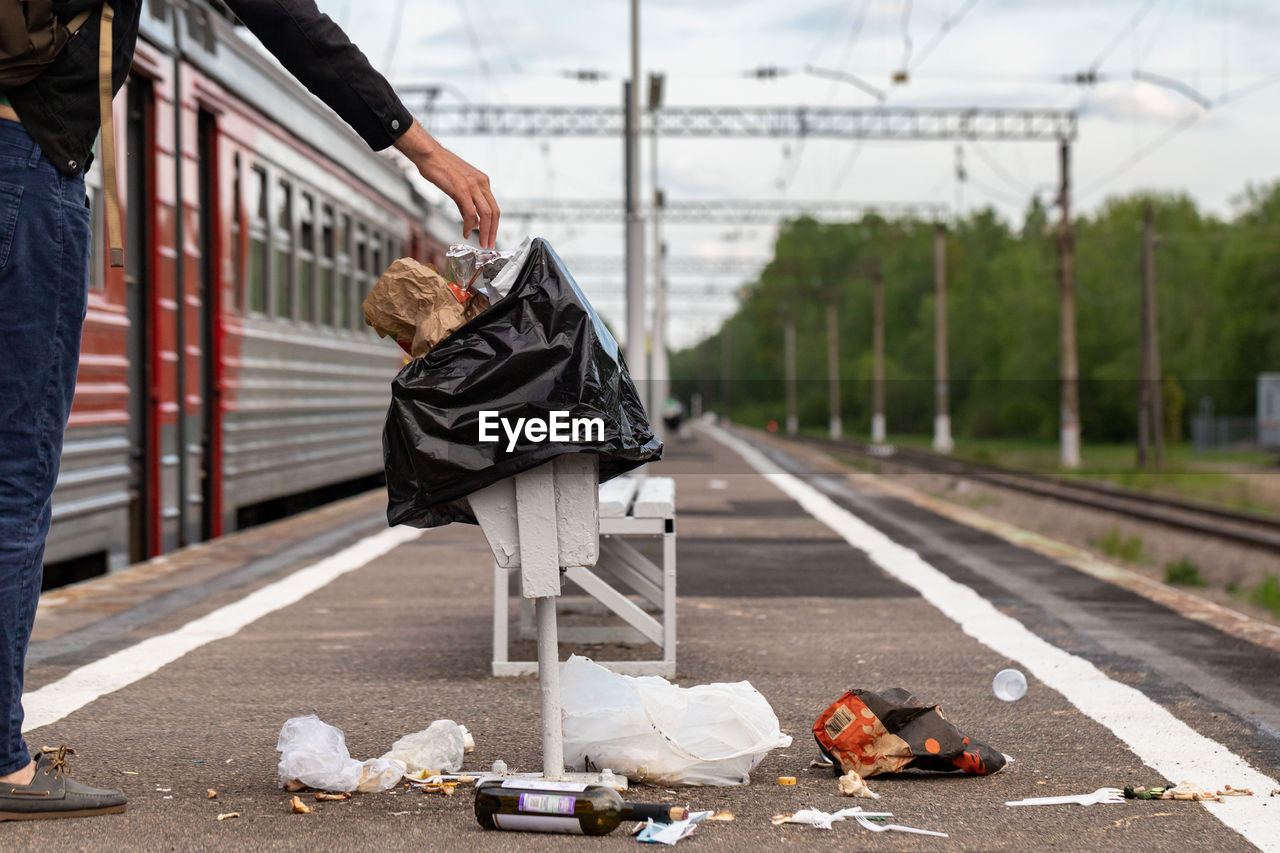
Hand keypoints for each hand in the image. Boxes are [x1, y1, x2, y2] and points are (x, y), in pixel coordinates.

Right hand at [394, 120, 499, 247]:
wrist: (429, 153)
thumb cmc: (440, 168)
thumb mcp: (460, 184)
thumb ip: (468, 202)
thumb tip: (474, 221)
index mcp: (483, 181)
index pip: (494, 207)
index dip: (494, 225)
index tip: (491, 236)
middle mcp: (482, 183)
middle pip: (494, 212)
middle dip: (493, 231)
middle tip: (489, 244)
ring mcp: (472, 186)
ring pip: (486, 214)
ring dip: (485, 232)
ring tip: (481, 243)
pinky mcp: (461, 189)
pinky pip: (470, 212)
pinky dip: (469, 225)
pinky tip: (465, 232)